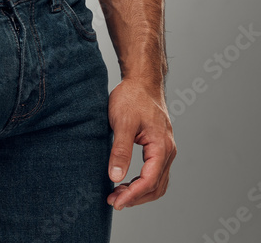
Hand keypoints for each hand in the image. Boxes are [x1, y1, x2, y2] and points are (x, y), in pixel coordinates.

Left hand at [106, 78, 176, 209]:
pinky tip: (126, 183)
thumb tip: (115, 177)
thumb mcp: (122, 122)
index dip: (132, 195)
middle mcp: (168, 150)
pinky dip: (142, 183)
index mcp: (161, 146)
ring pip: (157, 182)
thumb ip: (120, 150)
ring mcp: (165, 149)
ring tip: (118, 195)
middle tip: (113, 201)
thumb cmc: (132, 96)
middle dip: (135, 198)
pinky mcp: (159, 147)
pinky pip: (155, 173)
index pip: (149, 181)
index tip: (116, 202)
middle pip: (156, 187)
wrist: (142, 80)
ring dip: (139, 193)